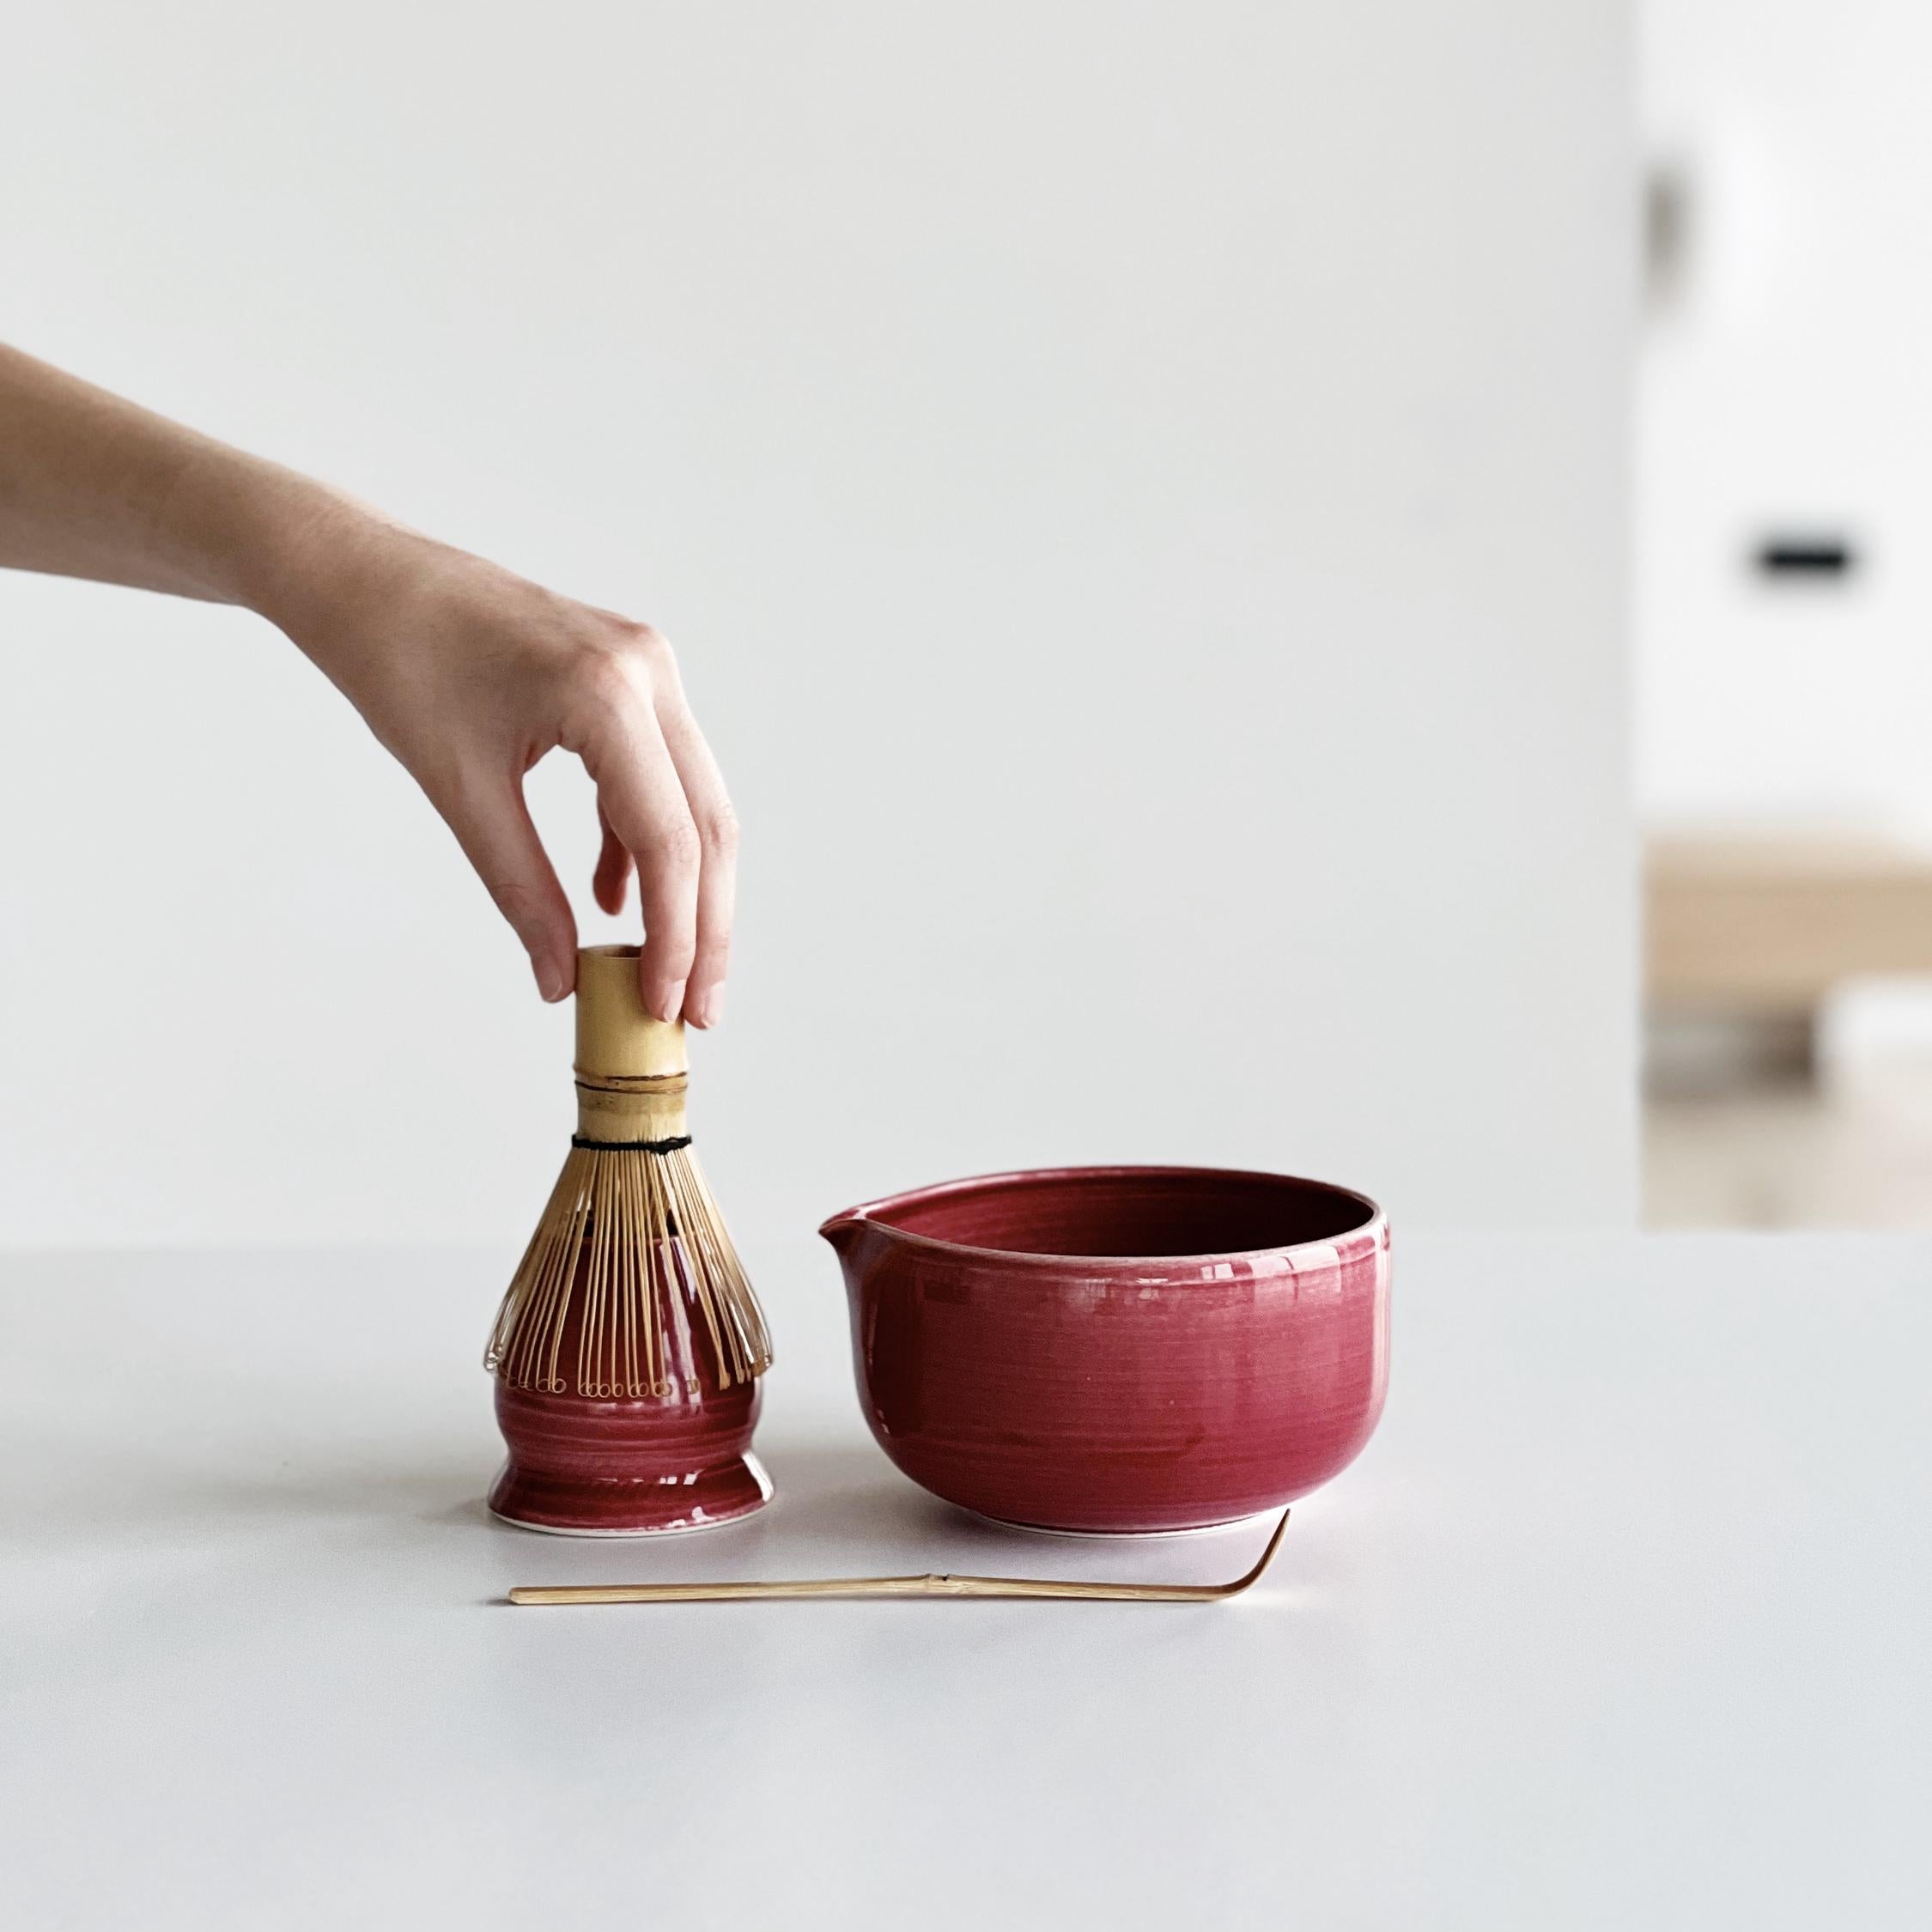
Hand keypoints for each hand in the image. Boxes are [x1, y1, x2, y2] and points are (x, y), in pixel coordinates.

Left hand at [268, 512, 735, 1022]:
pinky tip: (615, 898)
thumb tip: (562, 980)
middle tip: (695, 1010)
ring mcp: (647, 668)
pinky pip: (660, 774)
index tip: (666, 1007)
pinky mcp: (631, 676)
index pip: (670, 840)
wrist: (364, 576)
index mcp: (606, 694)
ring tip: (669, 970)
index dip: (677, 936)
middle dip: (704, 926)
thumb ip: (522, 888)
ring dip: (686, 890)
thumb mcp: (460, 790)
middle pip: (706, 826)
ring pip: (695, 804)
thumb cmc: (397, 663)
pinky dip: (645, 841)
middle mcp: (648, 672)